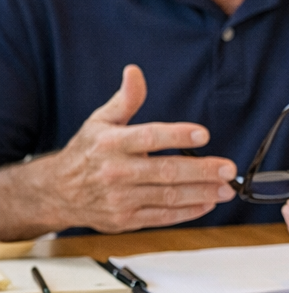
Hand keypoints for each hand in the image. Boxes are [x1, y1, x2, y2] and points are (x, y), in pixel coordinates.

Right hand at [37, 64, 235, 232]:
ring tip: (227, 188)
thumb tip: (134, 72)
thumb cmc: (87, 153)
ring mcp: (120, 198)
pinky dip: (188, 212)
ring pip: (168, 196)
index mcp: (110, 143)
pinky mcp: (125, 219)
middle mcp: (115, 172)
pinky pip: (162, 217)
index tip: (203, 134)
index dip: (177, 135)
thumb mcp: (100, 121)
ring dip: (202, 193)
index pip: (149, 137)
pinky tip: (208, 204)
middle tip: (228, 169)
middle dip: (201, 171)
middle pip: (165, 171)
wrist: (57, 192)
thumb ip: (125, 100)